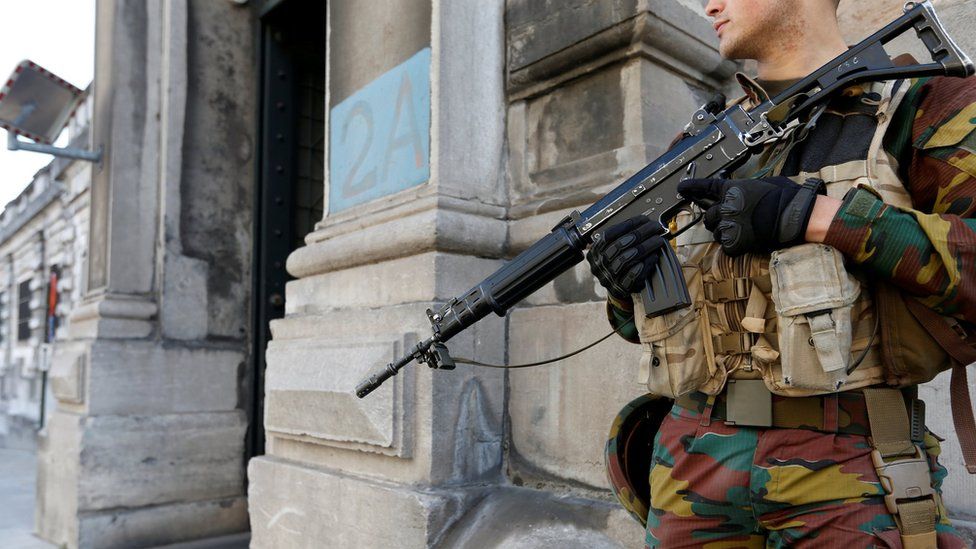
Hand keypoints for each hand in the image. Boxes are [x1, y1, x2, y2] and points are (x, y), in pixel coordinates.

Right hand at [587, 216, 667, 300]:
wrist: (617, 288)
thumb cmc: (618, 264)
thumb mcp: (613, 249)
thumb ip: (624, 236)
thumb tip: (644, 223)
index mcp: (595, 251)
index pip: (609, 234)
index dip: (627, 225)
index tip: (644, 219)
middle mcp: (599, 264)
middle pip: (619, 245)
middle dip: (641, 233)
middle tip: (655, 227)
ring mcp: (608, 277)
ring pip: (626, 259)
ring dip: (645, 247)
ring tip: (658, 240)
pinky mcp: (620, 289)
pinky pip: (632, 275)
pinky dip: (644, 264)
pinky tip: (653, 257)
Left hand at [677, 176, 824, 255]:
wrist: (793, 216)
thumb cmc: (785, 197)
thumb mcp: (764, 183)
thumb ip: (748, 188)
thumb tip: (749, 189)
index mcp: (731, 190)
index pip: (704, 188)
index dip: (691, 188)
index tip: (681, 188)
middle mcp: (725, 207)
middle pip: (708, 216)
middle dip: (716, 219)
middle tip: (730, 220)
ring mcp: (728, 226)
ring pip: (716, 232)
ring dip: (724, 232)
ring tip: (743, 231)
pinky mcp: (733, 243)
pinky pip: (726, 246)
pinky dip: (734, 246)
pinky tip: (747, 241)